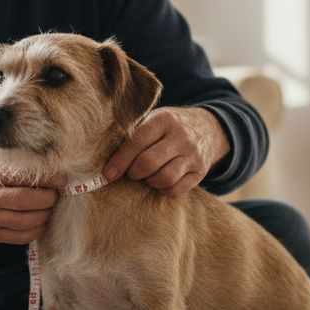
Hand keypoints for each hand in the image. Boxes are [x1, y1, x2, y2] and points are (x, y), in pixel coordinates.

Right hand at [0, 159, 64, 243]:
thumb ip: (12, 164)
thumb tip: (49, 166)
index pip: (21, 176)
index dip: (46, 179)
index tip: (61, 180)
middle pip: (25, 201)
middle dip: (47, 199)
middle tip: (56, 195)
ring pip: (24, 221)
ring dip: (44, 215)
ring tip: (49, 208)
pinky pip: (20, 237)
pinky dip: (36, 230)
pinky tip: (41, 222)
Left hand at [102, 107, 228, 197]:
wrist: (207, 128)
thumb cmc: (168, 127)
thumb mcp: (153, 119)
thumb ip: (133, 132)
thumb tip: (103, 155)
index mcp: (164, 119)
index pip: (137, 142)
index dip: (120, 160)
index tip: (107, 174)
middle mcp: (180, 136)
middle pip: (148, 163)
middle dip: (133, 173)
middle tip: (130, 173)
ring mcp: (193, 155)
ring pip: (163, 179)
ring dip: (149, 182)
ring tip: (146, 176)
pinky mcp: (200, 172)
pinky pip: (176, 190)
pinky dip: (163, 190)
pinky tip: (160, 182)